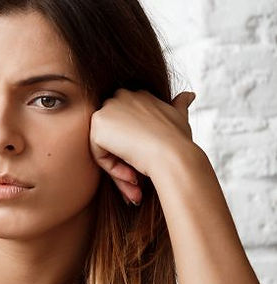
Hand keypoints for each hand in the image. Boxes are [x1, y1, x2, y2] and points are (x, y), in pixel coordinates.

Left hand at [90, 90, 196, 204]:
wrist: (173, 155)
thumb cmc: (179, 141)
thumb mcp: (180, 118)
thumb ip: (179, 106)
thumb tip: (189, 95)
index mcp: (139, 94)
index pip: (129, 125)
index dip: (138, 147)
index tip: (150, 162)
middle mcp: (121, 97)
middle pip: (115, 137)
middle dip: (126, 161)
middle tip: (138, 182)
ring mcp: (108, 110)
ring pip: (107, 148)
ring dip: (121, 169)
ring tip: (137, 184)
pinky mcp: (98, 126)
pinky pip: (99, 154)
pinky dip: (114, 169)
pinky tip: (132, 176)